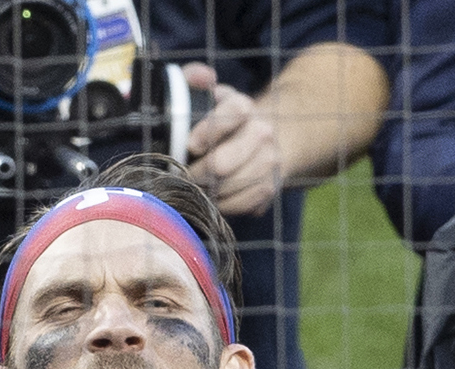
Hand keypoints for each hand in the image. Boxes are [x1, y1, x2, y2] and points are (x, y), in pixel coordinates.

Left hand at [182, 67, 284, 215]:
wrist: (270, 138)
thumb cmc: (226, 119)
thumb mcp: (211, 93)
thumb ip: (196, 79)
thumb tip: (204, 78)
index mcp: (243, 106)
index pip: (228, 117)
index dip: (205, 133)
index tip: (191, 145)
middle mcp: (262, 133)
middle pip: (221, 164)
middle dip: (196, 172)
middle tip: (184, 173)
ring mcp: (268, 162)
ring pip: (225, 188)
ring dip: (205, 190)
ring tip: (195, 184)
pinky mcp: (269, 188)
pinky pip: (236, 204)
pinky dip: (219, 203)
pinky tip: (212, 194)